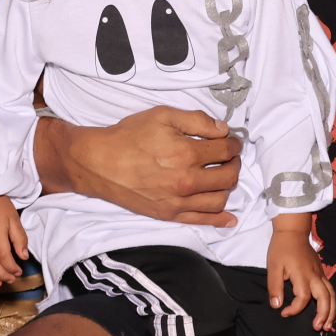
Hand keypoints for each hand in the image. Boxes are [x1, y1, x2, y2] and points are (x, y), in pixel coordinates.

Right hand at [38, 106, 241, 225]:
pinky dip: (220, 220)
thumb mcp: (162, 115)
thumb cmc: (129, 136)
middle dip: (235, 164)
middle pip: (227, 176)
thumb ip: (196, 120)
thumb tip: (223, 130)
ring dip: (229, 187)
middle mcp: (186, 180)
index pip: (225, 150)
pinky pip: (202, 220)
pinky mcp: (169, 214)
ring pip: (219, 199)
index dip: (234, 144)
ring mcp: (178, 201)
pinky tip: (230, 218)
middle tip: (231, 157)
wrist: (100, 162)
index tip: (233, 142)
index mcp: (186, 153)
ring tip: (224, 176)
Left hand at [266, 222, 335, 330]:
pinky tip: (328, 311)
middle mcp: (314, 275)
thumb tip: (277, 306)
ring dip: (331, 311)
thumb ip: (274, 287)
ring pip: (332, 294)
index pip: (303, 298)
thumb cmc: (281, 249)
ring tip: (327, 326)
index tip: (284, 313)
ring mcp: (320, 274)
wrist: (293, 231)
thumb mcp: (273, 267)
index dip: (294, 309)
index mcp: (302, 274)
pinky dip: (331, 302)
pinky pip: (330, 289)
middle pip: (325, 298)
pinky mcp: (322, 272)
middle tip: (317, 328)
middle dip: (323, 315)